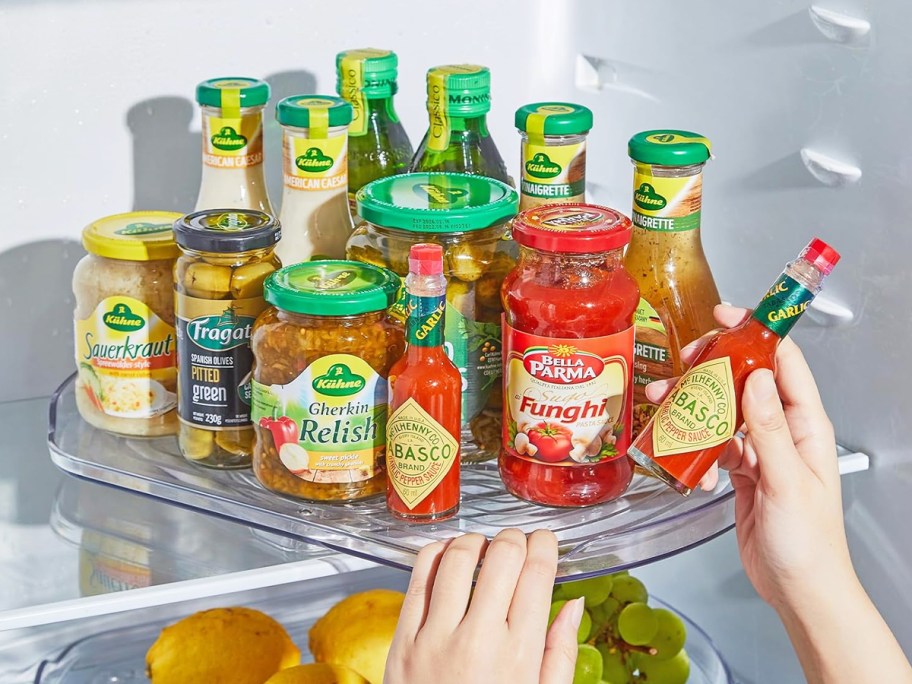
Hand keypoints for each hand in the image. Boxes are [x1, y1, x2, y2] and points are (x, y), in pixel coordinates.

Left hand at [386, 529, 582, 683]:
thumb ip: (560, 651)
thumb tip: (574, 603)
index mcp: (518, 654)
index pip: (537, 573)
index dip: (544, 545)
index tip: (545, 541)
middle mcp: (477, 639)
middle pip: (502, 556)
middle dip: (515, 539)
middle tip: (519, 541)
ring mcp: (435, 637)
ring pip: (459, 557)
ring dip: (477, 541)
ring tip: (485, 546)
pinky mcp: (403, 640)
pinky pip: (418, 578)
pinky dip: (436, 554)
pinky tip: (449, 553)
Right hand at [646, 304, 853, 610]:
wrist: (799, 589)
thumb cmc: (809, 544)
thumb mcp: (787, 481)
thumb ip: (768, 429)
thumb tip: (753, 378)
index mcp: (806, 427)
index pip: (782, 364)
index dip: (756, 333)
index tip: (727, 315)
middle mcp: (783, 432)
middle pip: (744, 382)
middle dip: (711, 372)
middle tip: (684, 364)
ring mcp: (761, 451)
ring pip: (722, 414)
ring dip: (694, 413)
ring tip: (668, 412)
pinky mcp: (741, 471)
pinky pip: (713, 448)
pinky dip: (697, 454)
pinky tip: (692, 470)